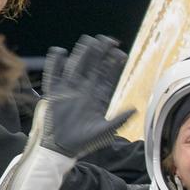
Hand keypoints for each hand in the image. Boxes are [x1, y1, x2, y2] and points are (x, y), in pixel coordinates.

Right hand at [38, 35, 130, 158]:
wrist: (61, 149)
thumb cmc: (84, 142)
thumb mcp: (104, 132)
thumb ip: (119, 120)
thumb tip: (135, 109)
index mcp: (98, 98)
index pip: (108, 77)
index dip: (114, 65)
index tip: (120, 53)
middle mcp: (85, 90)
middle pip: (94, 67)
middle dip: (100, 53)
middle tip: (107, 40)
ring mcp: (69, 89)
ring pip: (77, 66)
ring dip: (82, 53)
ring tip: (89, 40)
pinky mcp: (54, 92)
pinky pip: (54, 74)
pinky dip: (55, 62)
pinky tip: (59, 51)